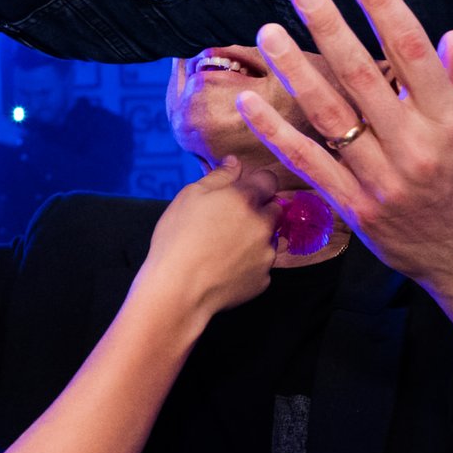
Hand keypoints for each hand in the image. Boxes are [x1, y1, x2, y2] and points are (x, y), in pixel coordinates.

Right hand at [140, 156, 279, 315]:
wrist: (178, 290)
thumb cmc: (178, 238)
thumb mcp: (190, 196)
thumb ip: (219, 176)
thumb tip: (235, 162)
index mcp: (245, 199)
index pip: (269, 180)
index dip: (256, 183)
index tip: (241, 191)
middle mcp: (263, 225)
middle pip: (274, 209)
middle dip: (259, 210)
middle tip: (230, 219)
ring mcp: (266, 255)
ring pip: (268, 238)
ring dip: (254, 238)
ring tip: (222, 247)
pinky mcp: (263, 280)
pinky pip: (261, 265)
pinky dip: (248, 264)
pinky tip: (224, 267)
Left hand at [236, 0, 452, 297]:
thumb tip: (447, 36)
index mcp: (452, 123)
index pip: (412, 52)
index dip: (382, 5)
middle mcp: (412, 149)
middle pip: (361, 77)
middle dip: (329, 26)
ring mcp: (379, 181)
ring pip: (328, 116)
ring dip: (294, 70)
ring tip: (268, 31)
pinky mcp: (354, 208)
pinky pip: (308, 163)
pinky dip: (276, 132)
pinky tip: (249, 101)